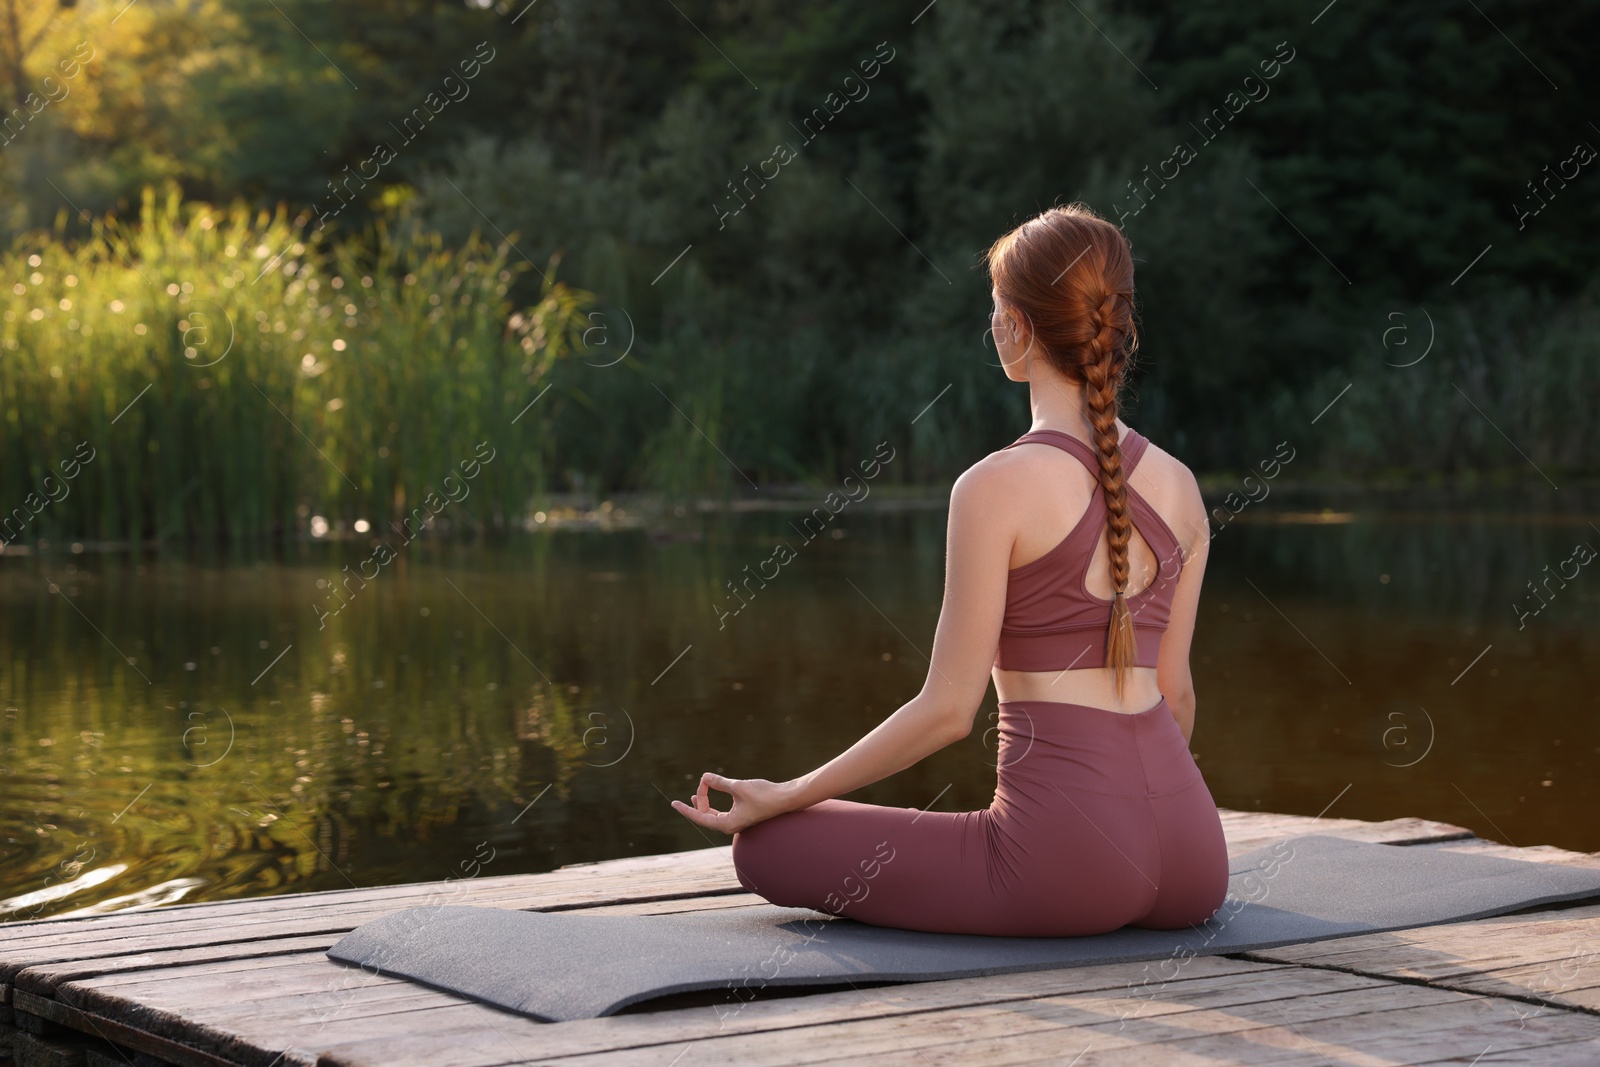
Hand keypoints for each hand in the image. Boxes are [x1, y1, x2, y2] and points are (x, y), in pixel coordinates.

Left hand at [670, 772, 793, 834]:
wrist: (785, 798)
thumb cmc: (764, 795)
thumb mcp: (738, 787)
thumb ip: (719, 782)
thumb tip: (704, 777)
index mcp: (727, 824)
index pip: (700, 817)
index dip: (686, 810)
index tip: (674, 804)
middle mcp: (731, 825)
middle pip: (706, 816)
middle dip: (699, 802)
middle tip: (698, 788)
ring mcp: (737, 821)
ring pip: (714, 814)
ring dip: (706, 803)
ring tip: (699, 793)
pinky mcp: (743, 815)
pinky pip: (723, 812)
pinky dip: (716, 803)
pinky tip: (714, 794)